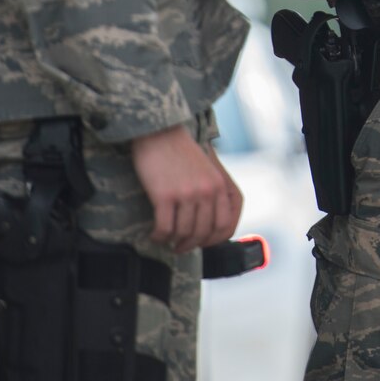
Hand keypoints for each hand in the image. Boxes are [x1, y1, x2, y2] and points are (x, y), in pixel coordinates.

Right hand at [129, 125, 241, 251]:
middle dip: (191, 244)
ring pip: (183, 232)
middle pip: (203, 233)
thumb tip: (207, 224)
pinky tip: (155, 234)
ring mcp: (187, 194)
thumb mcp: (206, 171)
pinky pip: (164, 227)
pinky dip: (159, 235)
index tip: (202, 244)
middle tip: (180, 247)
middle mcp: (207, 191)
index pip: (224, 225)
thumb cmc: (180, 153)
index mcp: (219, 186)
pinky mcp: (165, 196)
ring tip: (167, 240)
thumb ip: (211, 193)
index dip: (213, 241)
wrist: (159, 133)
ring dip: (174, 241)